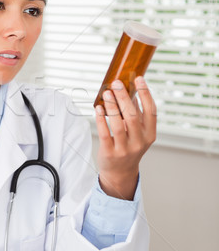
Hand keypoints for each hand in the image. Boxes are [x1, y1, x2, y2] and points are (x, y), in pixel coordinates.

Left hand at [95, 76, 156, 199]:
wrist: (120, 172)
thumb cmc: (129, 147)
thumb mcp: (138, 133)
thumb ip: (136, 114)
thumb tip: (131, 91)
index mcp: (149, 134)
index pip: (151, 111)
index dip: (146, 94)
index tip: (139, 78)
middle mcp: (139, 142)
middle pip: (132, 116)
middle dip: (124, 97)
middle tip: (117, 83)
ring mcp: (125, 149)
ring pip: (118, 124)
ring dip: (112, 106)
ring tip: (107, 92)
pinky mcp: (110, 152)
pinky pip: (105, 133)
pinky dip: (101, 119)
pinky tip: (99, 108)